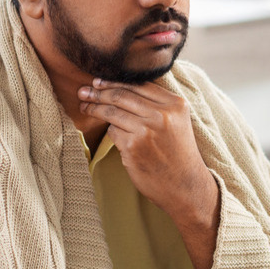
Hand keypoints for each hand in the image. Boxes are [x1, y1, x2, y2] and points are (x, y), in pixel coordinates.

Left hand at [78, 79, 215, 218]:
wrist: (186, 187)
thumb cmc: (179, 154)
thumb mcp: (178, 122)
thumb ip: (158, 104)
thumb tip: (122, 88)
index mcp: (175, 104)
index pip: (138, 84)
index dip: (114, 81)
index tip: (99, 81)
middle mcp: (162, 114)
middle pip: (121, 95)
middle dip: (98, 92)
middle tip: (84, 91)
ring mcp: (146, 131)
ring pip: (112, 112)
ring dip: (95, 108)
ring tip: (84, 107)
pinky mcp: (133, 147)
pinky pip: (113, 132)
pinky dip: (110, 131)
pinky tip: (110, 134)